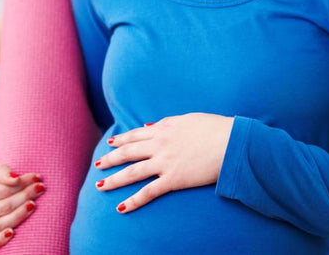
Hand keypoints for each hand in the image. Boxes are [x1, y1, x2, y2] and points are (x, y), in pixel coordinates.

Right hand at [0, 162, 43, 250]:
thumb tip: (15, 178)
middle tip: (40, 188)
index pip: (3, 190)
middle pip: (4, 207)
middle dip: (25, 197)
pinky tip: (14, 232)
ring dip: (21, 215)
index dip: (22, 184)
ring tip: (34, 204)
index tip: (36, 177)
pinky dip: (1, 239)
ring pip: (1, 224)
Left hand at [94, 113, 233, 213]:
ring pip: (132, 172)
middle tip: (98, 164)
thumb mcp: (187, 119)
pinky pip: (148, 192)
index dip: (121, 140)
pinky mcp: (173, 179)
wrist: (230, 142)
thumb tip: (151, 125)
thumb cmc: (214, 128)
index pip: (135, 135)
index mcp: (163, 129)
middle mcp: (159, 145)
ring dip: (114, 180)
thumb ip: (167, 122)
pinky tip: (121, 208)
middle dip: (110, 159)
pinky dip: (133, 201)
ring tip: (100, 186)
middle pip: (128, 153)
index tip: (110, 143)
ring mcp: (164, 162)